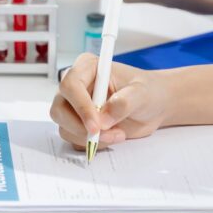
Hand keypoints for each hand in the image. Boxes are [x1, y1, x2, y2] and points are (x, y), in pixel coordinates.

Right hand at [49, 53, 171, 149]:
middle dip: (81, 127)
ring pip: (65, 127)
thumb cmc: (147, 91)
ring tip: (117, 134)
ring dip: (89, 138)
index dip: (80, 107)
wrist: (153, 106)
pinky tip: (112, 136)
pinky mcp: (78, 124)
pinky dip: (92, 144)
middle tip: (106, 135)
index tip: (97, 125)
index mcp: (87, 68)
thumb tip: (104, 118)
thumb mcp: (142, 92)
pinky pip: (74, 139)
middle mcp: (76, 87)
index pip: (70, 85)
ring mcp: (74, 107)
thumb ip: (124, 102)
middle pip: (59, 109)